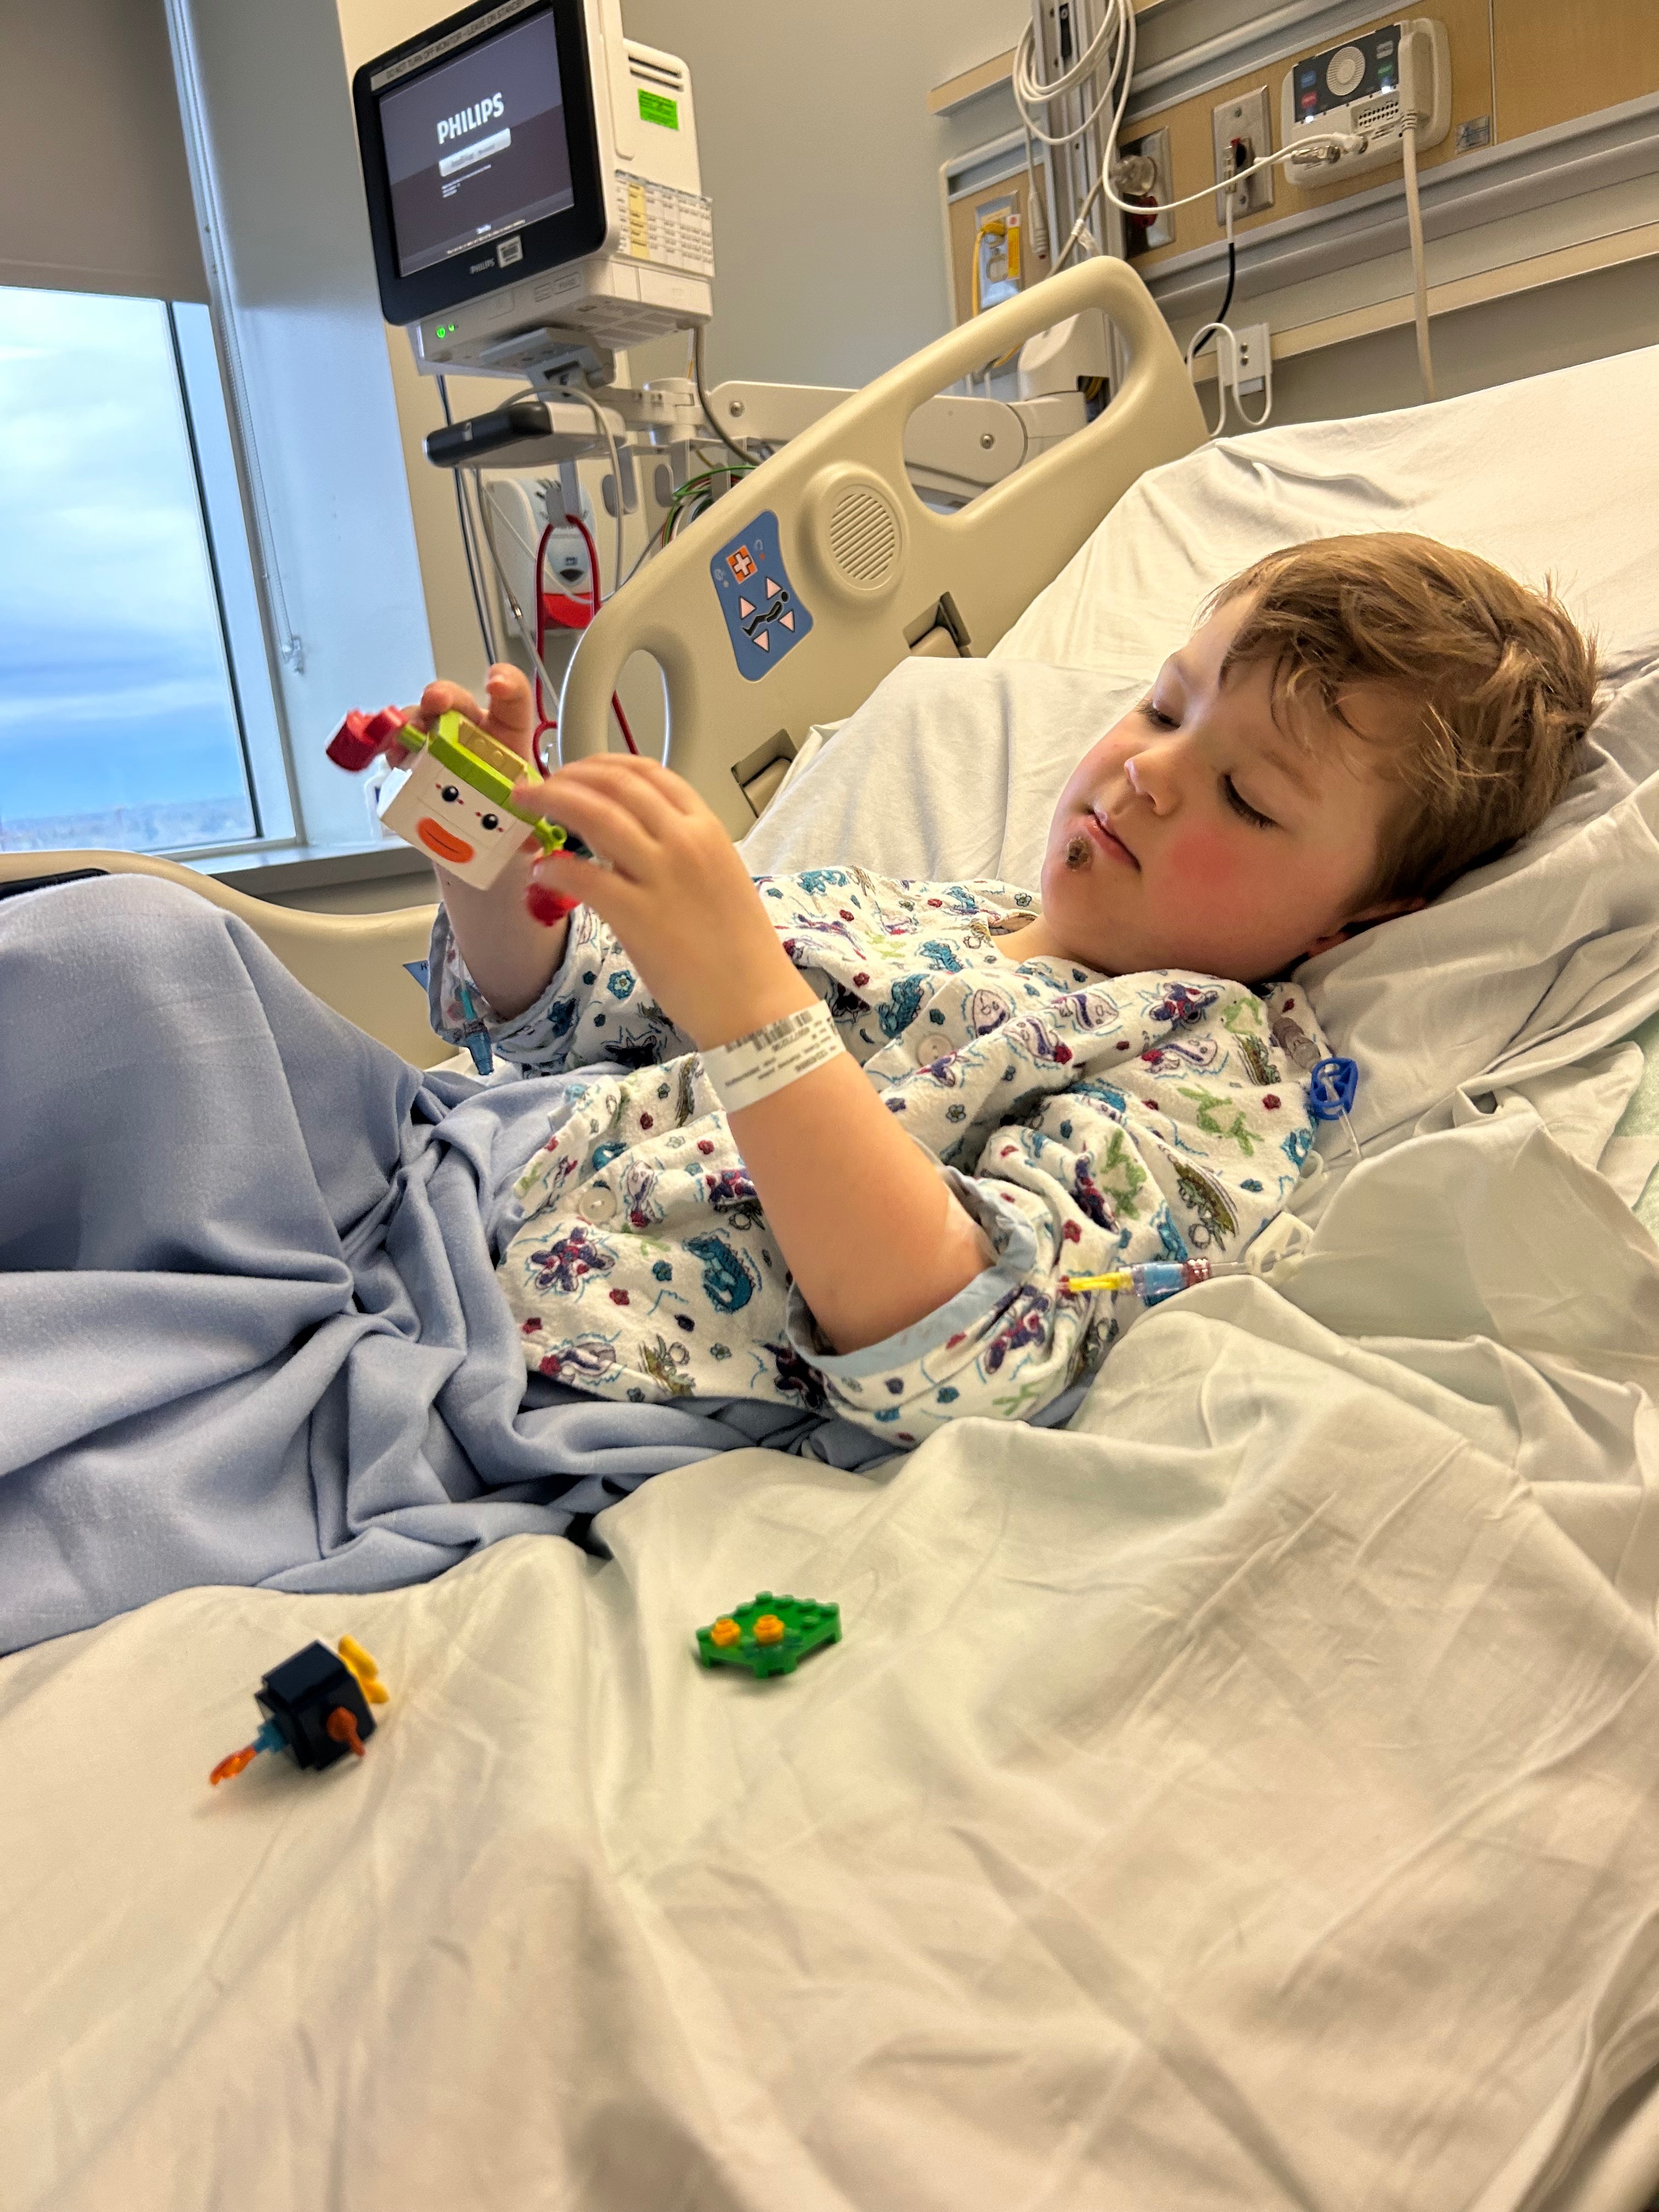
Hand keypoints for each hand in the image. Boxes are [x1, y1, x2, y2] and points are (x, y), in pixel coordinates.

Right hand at [400, 665, 573, 1019]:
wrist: (479, 839)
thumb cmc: (505, 817)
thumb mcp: (526, 820)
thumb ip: (530, 827)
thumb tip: (530, 841)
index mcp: (508, 737)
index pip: (512, 700)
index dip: (506, 684)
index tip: (496, 684)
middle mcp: (471, 733)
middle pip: (458, 702)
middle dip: (445, 695)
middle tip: (437, 703)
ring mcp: (439, 744)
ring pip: (423, 719)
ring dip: (411, 721)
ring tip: (405, 737)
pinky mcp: (415, 763)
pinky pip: (398, 746)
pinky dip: (389, 745)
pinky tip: (387, 753)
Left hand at [513, 754, 812, 1048]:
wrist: (754, 999)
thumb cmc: (739, 947)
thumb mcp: (718, 875)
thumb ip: (679, 847)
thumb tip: (626, 835)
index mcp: (706, 828)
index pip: (648, 772)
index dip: (602, 764)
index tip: (576, 771)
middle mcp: (685, 841)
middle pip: (615, 785)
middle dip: (568, 777)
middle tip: (541, 786)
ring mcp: (662, 876)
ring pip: (595, 815)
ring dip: (553, 802)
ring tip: (529, 805)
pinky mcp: (638, 916)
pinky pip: (584, 875)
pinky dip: (556, 867)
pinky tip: (543, 871)